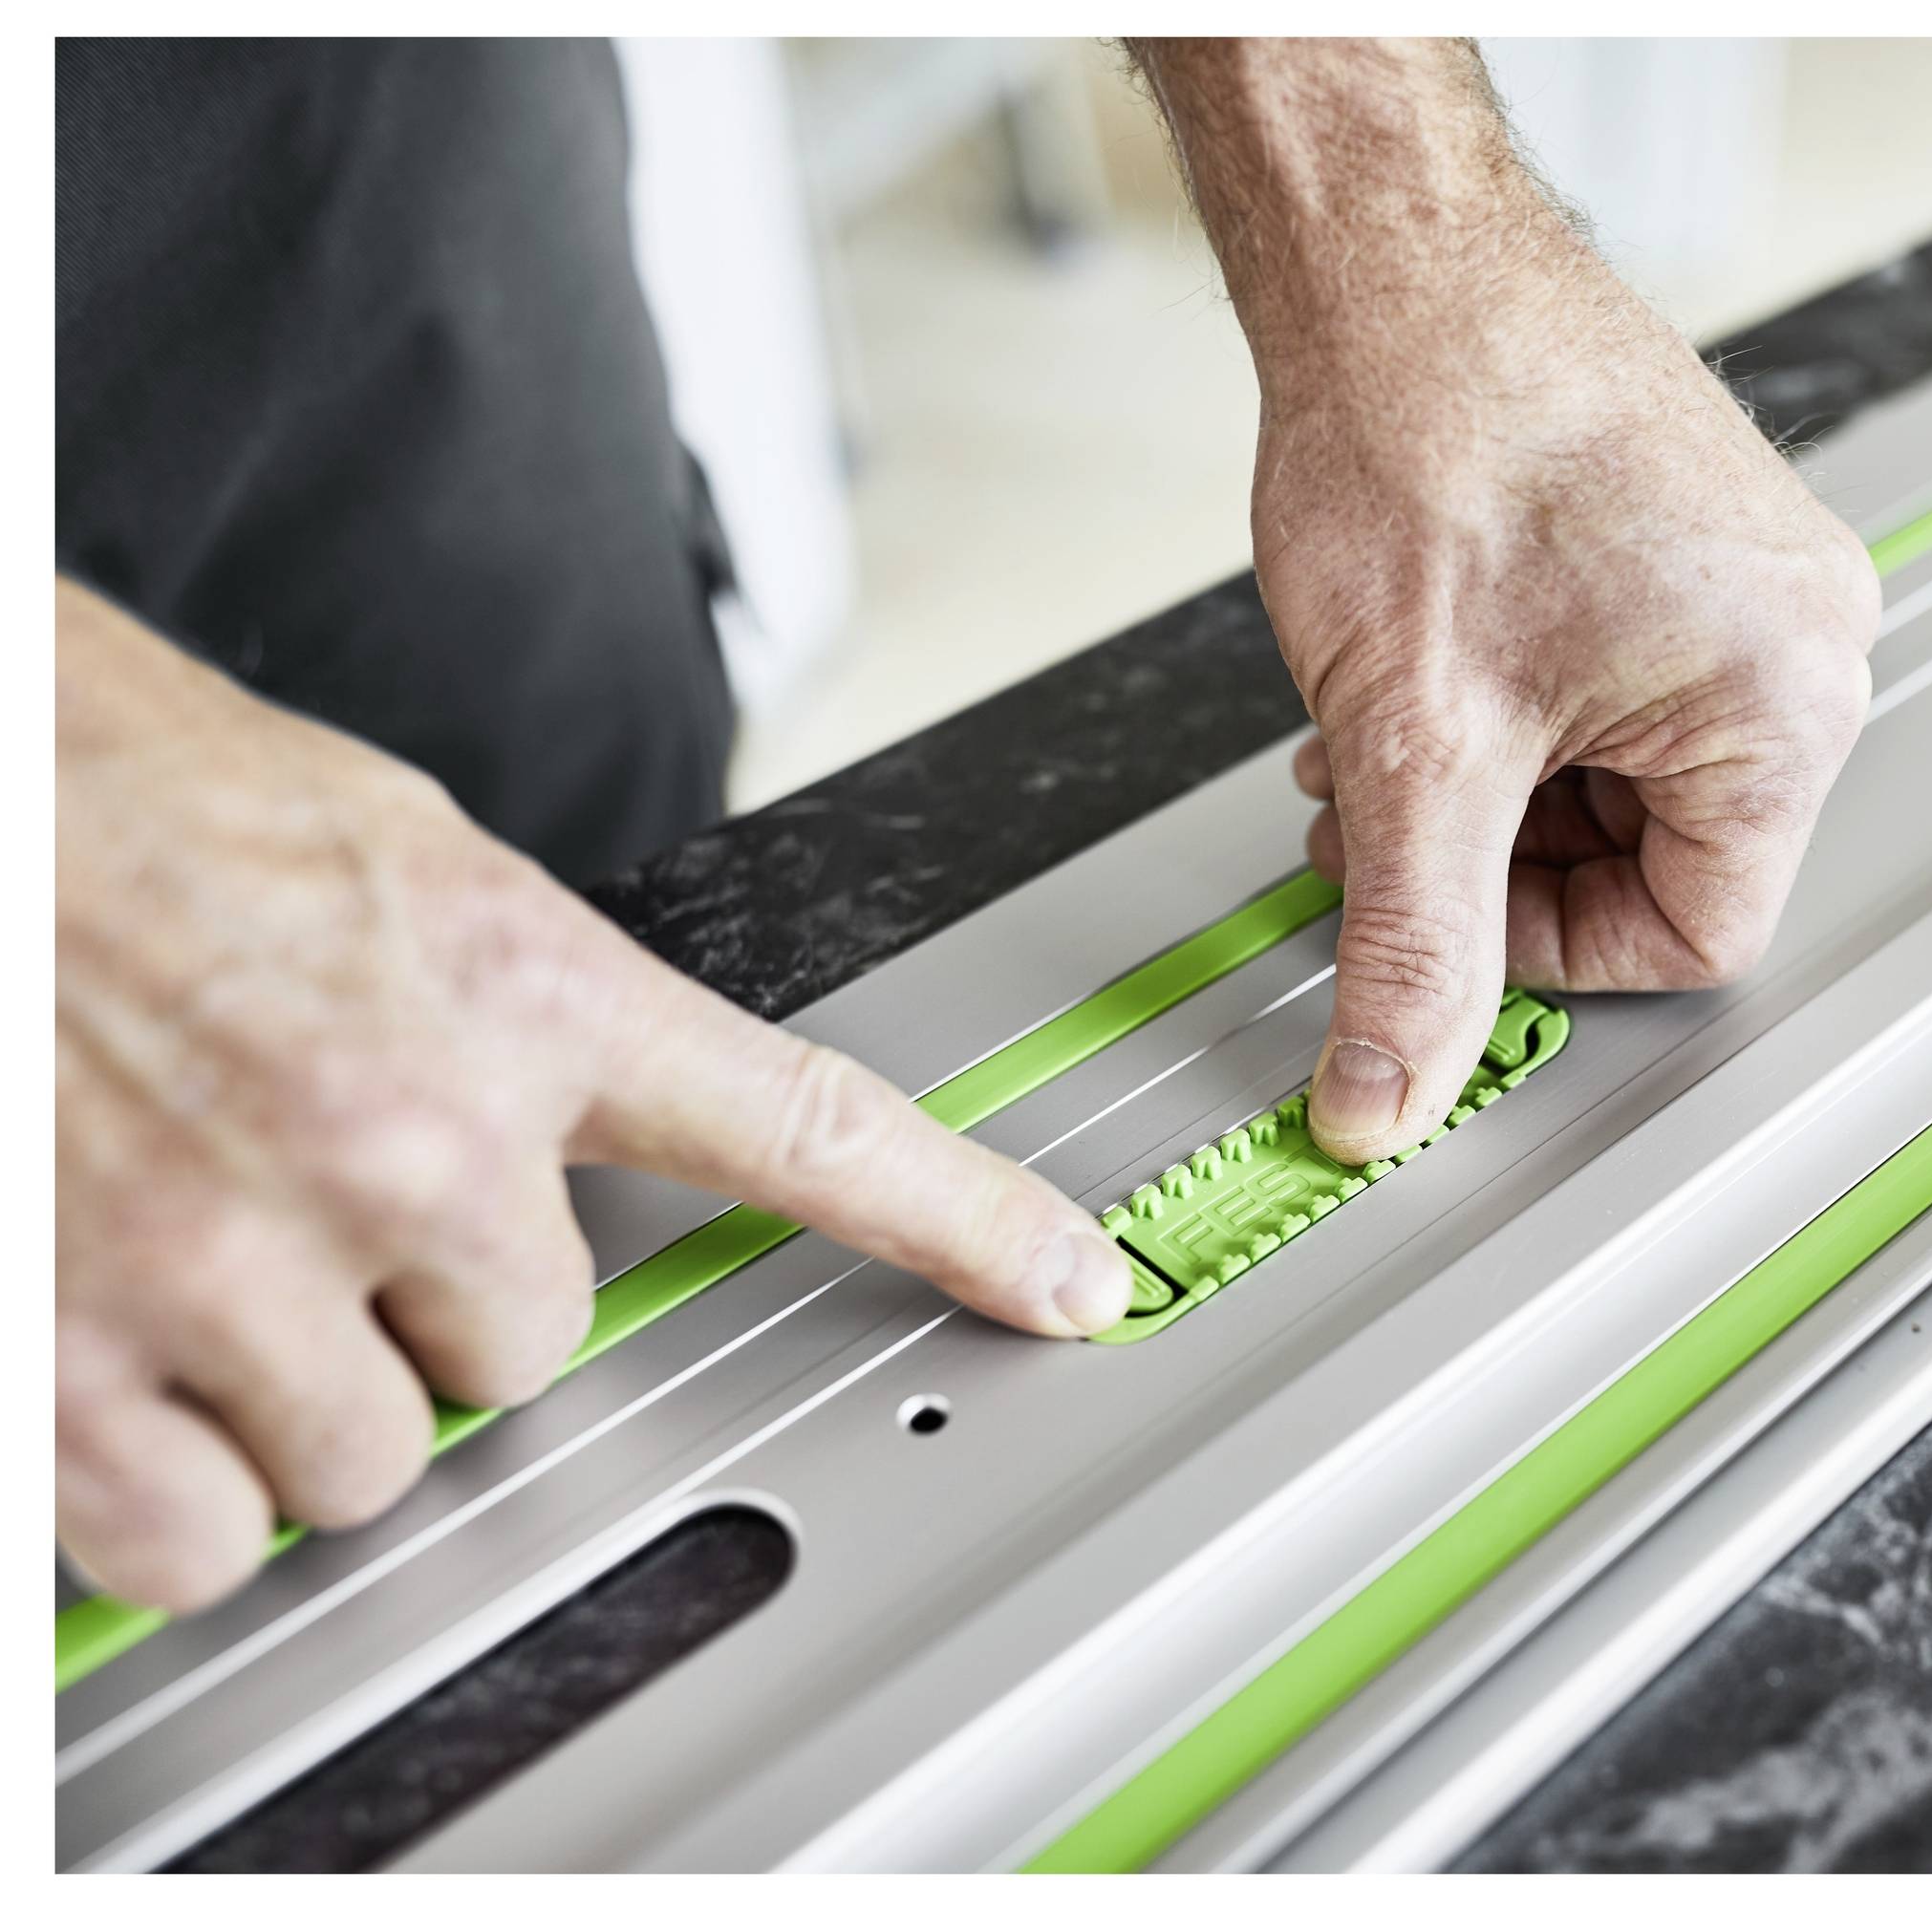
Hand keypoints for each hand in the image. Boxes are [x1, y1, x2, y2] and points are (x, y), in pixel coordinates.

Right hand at [55, 581, 1136, 1611]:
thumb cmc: (138, 801)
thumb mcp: (400, 865)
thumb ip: (523, 1012)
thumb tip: (570, 1131)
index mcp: (514, 991)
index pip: (805, 1124)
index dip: (965, 1218)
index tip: (1073, 1284)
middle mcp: (404, 1134)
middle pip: (536, 1353)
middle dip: (436, 1299)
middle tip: (310, 1174)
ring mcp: (239, 1255)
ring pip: (374, 1462)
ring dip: (300, 1391)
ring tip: (196, 1228)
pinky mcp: (74, 1360)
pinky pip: (204, 1541)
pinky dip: (169, 1488)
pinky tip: (118, 1346)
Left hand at [1132, 39, 1879, 1162]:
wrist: (1394, 261)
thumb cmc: (1437, 427)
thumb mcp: (1418, 742)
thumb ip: (1412, 943)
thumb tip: (1390, 1093)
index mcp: (1787, 700)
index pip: (1700, 935)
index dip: (1548, 953)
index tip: (1445, 917)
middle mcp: (1801, 640)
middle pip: (1661, 858)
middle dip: (1500, 856)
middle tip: (1385, 818)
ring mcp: (1752, 585)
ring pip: (1622, 779)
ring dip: (1490, 786)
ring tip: (1383, 734)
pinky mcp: (1689, 548)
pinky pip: (1616, 694)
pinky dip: (1509, 713)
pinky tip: (1421, 678)